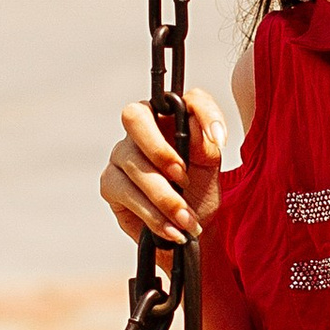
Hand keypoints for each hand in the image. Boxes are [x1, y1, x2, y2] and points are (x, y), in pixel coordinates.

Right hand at [101, 88, 225, 246]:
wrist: (188, 229)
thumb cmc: (199, 190)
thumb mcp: (209, 168)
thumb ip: (206, 145)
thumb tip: (203, 131)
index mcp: (172, 116)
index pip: (187, 98)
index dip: (204, 114)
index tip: (220, 141)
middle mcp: (142, 128)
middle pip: (135, 117)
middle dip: (159, 149)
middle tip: (183, 178)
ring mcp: (121, 154)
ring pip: (135, 164)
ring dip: (165, 197)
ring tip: (187, 220)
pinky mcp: (110, 183)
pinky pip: (127, 193)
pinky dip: (153, 215)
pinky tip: (171, 230)